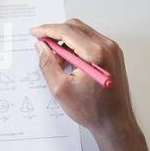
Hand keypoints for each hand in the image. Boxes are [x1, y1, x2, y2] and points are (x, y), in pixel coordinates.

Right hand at [30, 19, 137, 135]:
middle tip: (43, 46)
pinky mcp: (113, 54)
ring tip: (57, 62)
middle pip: (75, 27)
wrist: (114, 123)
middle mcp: (107, 47)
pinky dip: (75, 46)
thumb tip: (40, 46)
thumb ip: (47, 64)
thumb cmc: (93, 110)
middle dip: (55, 34)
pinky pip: (89, 40)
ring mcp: (112, 49)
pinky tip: (69, 62)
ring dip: (65, 41)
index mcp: (96, 54)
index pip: (67, 31)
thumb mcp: (60, 89)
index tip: (35, 32)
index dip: (47, 30)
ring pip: (82, 32)